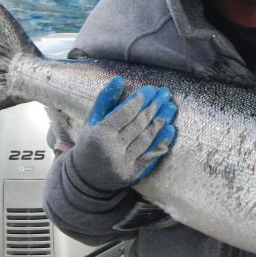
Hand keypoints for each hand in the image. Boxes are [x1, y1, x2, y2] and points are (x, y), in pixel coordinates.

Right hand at [70, 76, 176, 190]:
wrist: (85, 177)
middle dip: (154, 107)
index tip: (151, 90)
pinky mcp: (132, 174)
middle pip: (138, 125)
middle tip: (165, 94)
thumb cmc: (90, 142)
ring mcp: (123, 163)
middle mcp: (111, 150)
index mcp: (100, 134)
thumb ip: (105, 99)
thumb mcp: (92, 119)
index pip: (125, 113)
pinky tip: (170, 129)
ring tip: (170, 107)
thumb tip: (119, 79)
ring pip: (147, 139)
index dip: (139, 100)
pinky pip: (150, 156)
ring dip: (161, 121)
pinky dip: (162, 142)